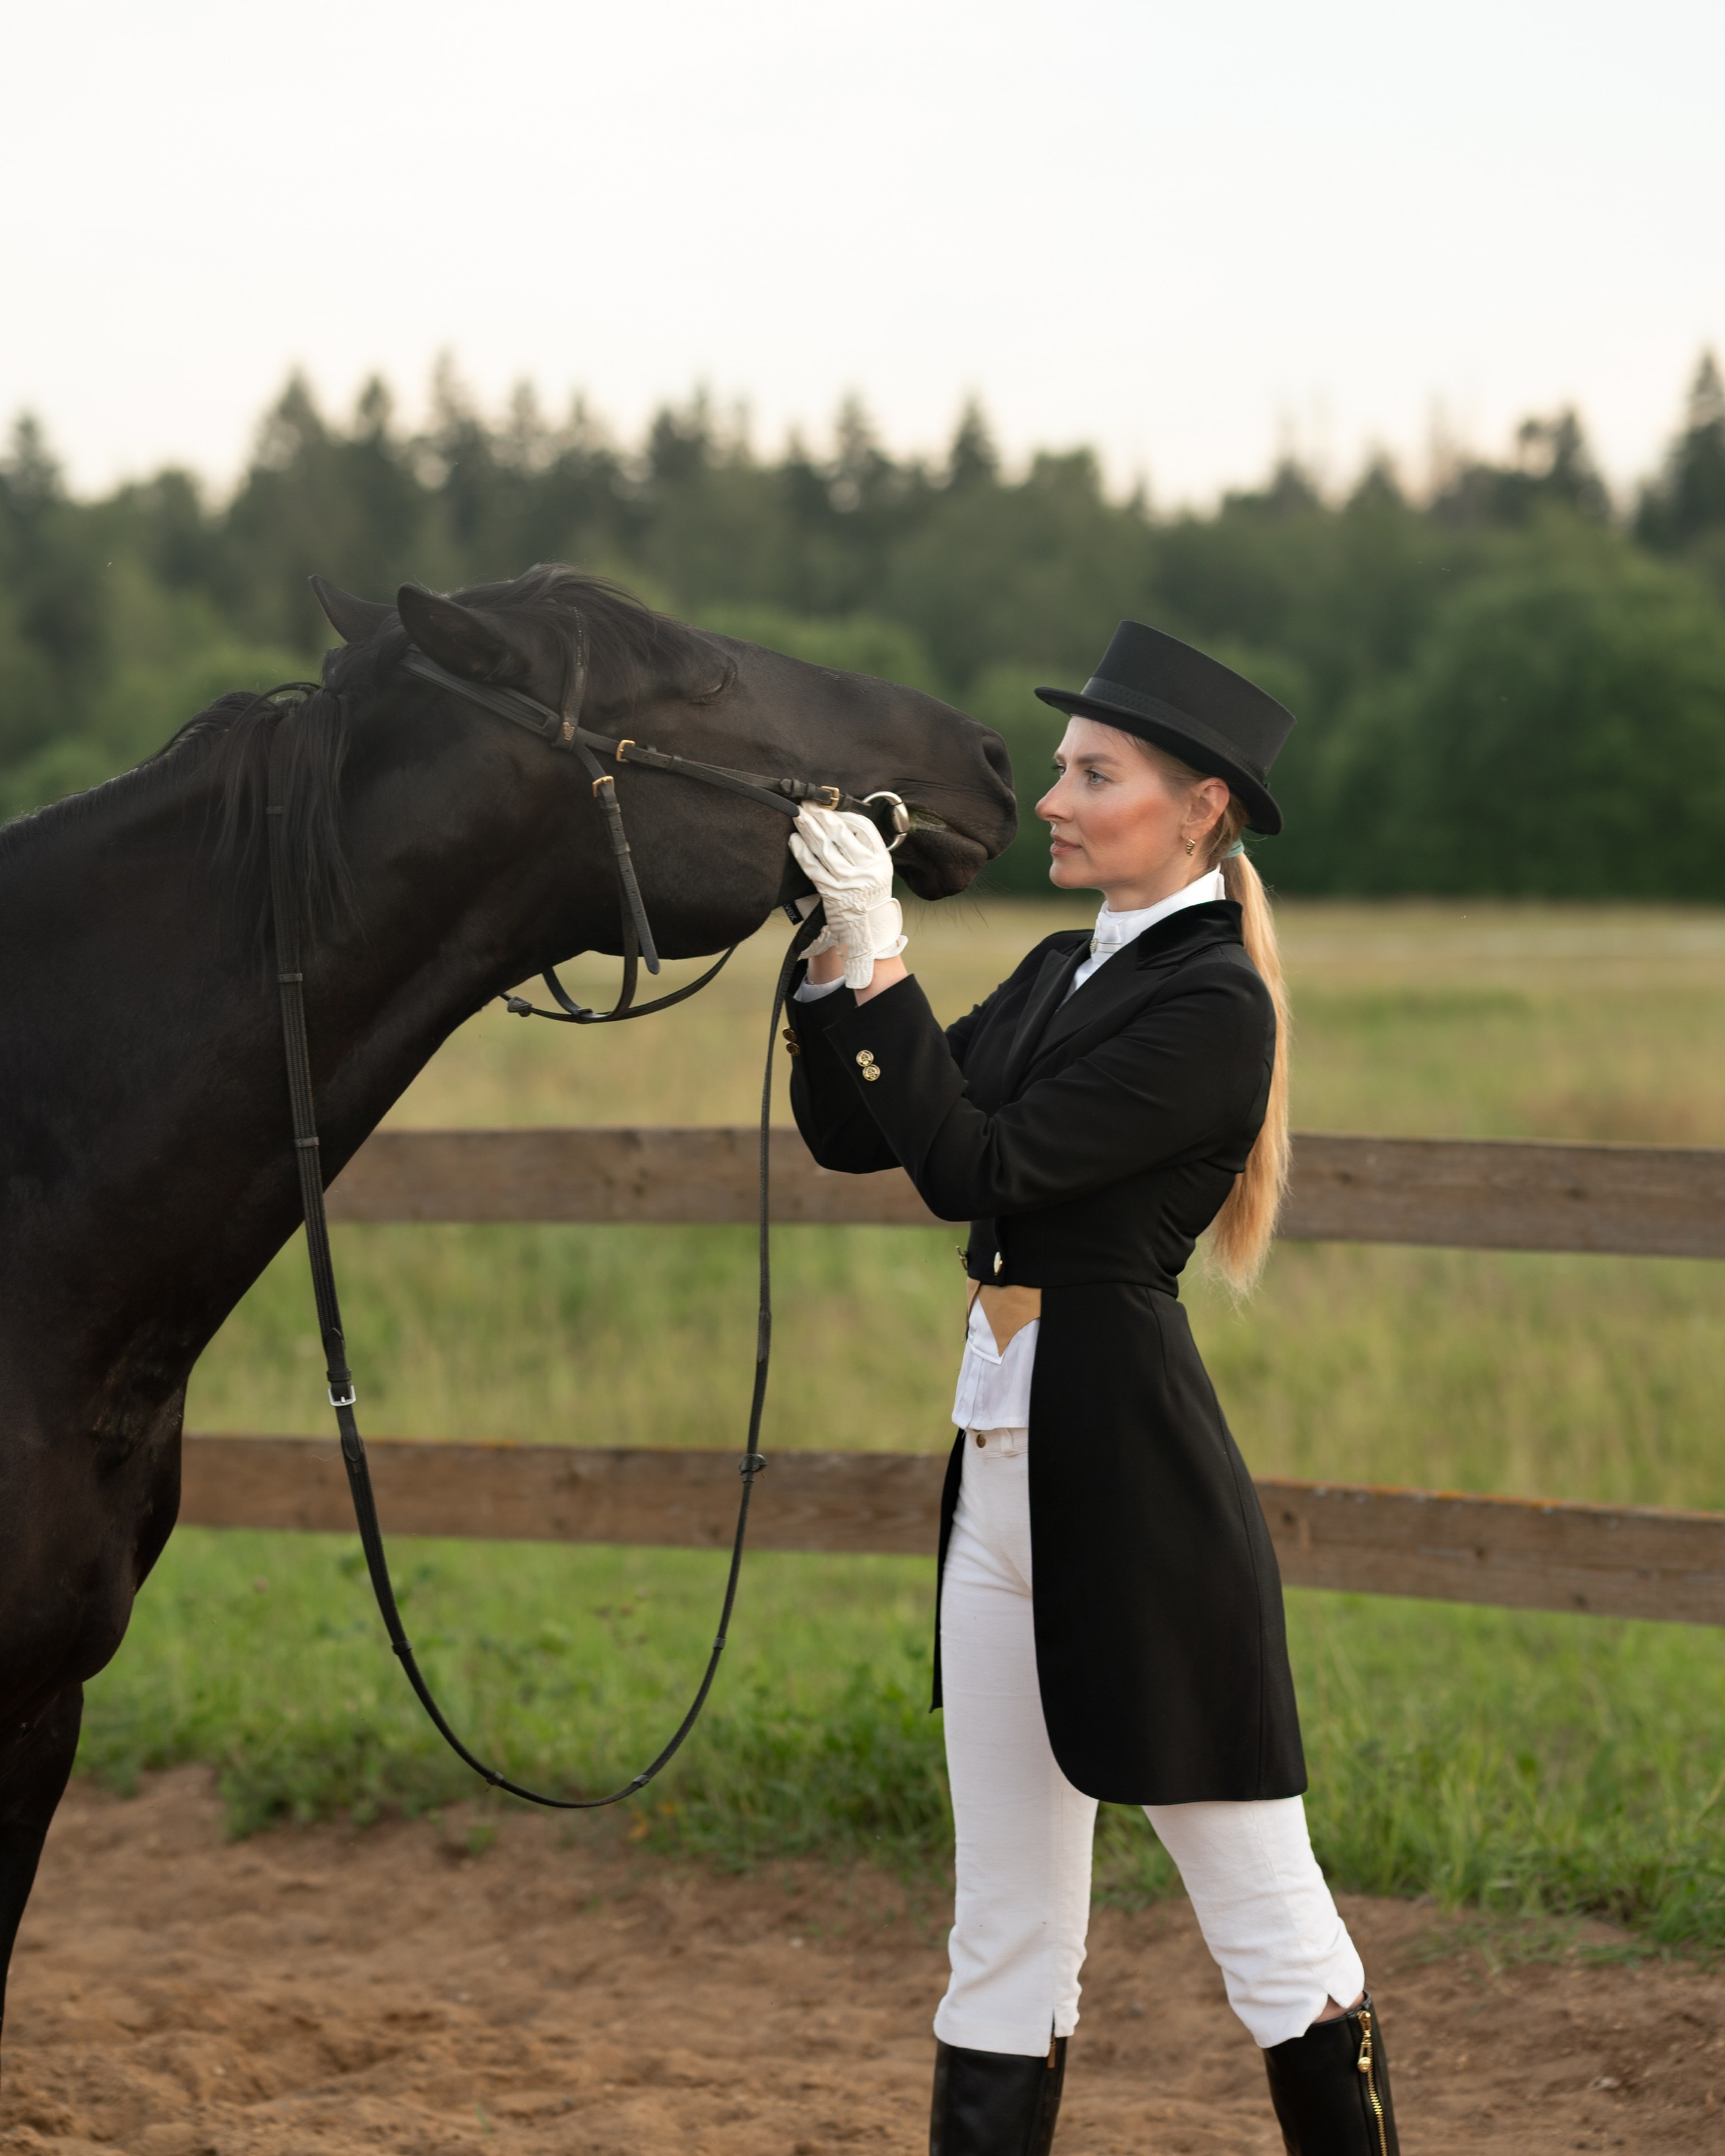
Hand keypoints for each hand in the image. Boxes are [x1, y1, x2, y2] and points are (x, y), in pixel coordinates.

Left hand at [790, 806, 906, 990]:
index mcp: (881, 860)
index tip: (830, 808)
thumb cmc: (870, 896)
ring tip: (798, 815)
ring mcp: (849, 882)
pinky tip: (793, 840)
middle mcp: (867, 870)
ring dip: (808, 829)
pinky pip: (813, 868)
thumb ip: (865, 848)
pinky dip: (801, 853)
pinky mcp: (832, 893)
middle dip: (821, 815)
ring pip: (824, 848)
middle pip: (841, 834)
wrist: (869, 931)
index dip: (844, 814)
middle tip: (807, 803)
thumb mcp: (878, 870)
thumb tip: (841, 821)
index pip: (864, 827)